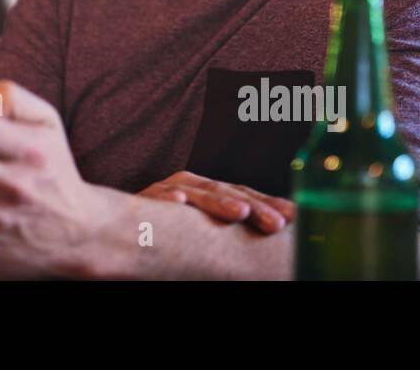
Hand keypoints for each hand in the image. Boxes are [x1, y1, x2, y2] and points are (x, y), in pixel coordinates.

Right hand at [140, 172, 294, 233]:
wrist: (124, 229)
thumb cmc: (172, 234)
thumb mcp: (207, 230)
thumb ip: (231, 229)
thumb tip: (277, 234)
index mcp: (211, 192)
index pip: (246, 195)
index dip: (270, 204)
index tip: (294, 217)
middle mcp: (193, 185)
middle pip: (228, 192)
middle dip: (255, 207)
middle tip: (277, 223)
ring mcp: (168, 189)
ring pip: (198, 193)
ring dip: (219, 201)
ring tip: (241, 213)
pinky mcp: (143, 198)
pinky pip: (157, 197)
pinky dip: (168, 198)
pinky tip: (179, 200)